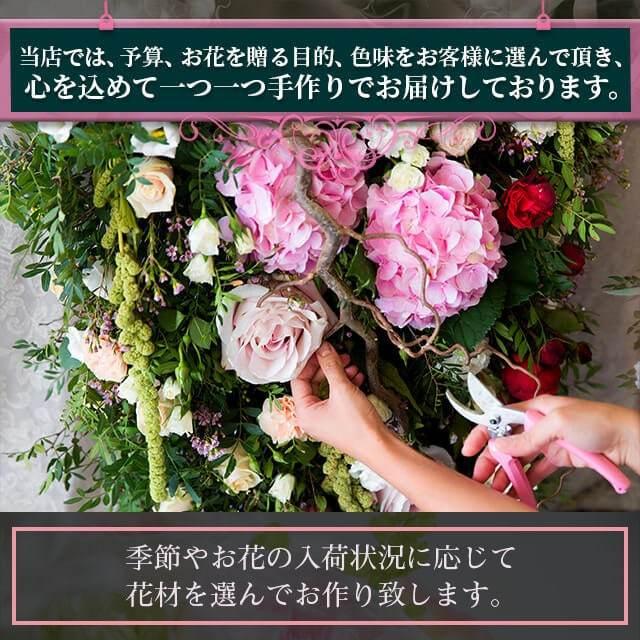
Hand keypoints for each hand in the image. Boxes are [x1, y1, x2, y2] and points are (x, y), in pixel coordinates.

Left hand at [291, 342, 386, 459]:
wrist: (380, 447)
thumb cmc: (358, 426)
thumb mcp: (342, 389)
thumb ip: (331, 366)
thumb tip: (323, 348)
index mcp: (304, 412)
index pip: (298, 379)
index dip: (309, 362)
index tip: (320, 348)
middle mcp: (311, 416)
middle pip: (313, 383)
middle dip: (328, 367)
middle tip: (338, 354)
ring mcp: (325, 418)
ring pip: (327, 388)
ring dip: (339, 374)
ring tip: (351, 366)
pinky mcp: (338, 419)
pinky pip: (337, 396)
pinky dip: (346, 385)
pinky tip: (357, 377)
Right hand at [462, 395, 639, 490]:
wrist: (626, 439)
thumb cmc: (595, 421)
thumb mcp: (556, 424)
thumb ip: (526, 437)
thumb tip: (500, 446)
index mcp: (533, 408)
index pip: (499, 419)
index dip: (482, 433)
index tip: (469, 449)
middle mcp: (536, 424)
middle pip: (505, 442)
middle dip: (490, 460)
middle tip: (480, 477)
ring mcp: (547, 442)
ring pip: (518, 459)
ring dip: (506, 473)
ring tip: (496, 489)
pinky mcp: (558, 458)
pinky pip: (535, 470)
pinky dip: (525, 480)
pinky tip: (517, 490)